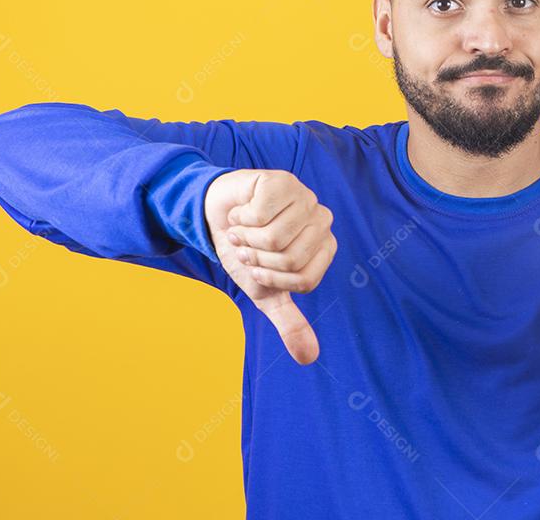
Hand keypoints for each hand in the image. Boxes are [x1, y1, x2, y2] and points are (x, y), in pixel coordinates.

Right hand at [204, 169, 336, 364]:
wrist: (215, 216)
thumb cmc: (245, 251)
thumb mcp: (265, 292)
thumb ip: (289, 322)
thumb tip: (310, 357)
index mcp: (324, 247)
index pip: (305, 280)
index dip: (273, 279)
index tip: (258, 268)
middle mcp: (321, 221)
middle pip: (291, 259)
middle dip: (257, 260)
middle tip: (246, 247)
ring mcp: (305, 198)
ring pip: (275, 238)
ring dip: (246, 239)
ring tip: (241, 230)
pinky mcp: (283, 181)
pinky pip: (262, 213)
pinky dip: (241, 218)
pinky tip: (241, 212)